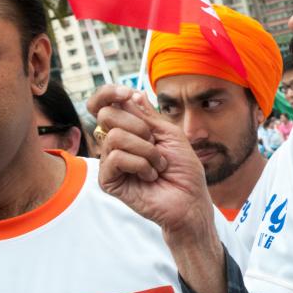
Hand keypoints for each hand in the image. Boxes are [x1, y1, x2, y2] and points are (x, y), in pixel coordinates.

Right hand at [88, 85, 227, 292]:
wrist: (190, 199)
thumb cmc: (183, 168)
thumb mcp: (170, 133)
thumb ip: (148, 115)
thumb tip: (132, 94)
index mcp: (128, 128)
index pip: (102, 104)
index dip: (108, 93)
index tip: (126, 94)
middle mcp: (114, 143)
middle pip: (106, 115)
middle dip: (139, 126)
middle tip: (155, 144)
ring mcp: (109, 161)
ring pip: (115, 137)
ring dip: (147, 150)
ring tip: (157, 165)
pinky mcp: (108, 180)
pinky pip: (116, 158)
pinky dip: (141, 164)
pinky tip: (150, 176)